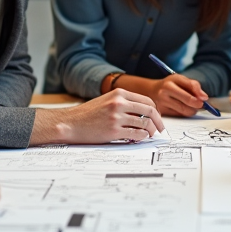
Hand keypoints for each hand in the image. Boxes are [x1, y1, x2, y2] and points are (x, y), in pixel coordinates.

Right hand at [36, 90, 165, 144]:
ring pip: (145, 123)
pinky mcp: (114, 131)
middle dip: (158, 121)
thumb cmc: (88, 114)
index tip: (157, 118)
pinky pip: (136, 134)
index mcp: (119, 93)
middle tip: (160, 129)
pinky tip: (139, 138)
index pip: (147, 100)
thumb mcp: (106, 100)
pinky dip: (142, 137)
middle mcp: (119, 103)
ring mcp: (117, 117)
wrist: (70, 123)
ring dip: (150, 131)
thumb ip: (124, 103)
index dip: (155, 110)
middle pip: (150, 111)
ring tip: (149, 135)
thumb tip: (144, 112)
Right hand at [149, 74, 209, 116]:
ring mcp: (162, 103)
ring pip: (185, 110)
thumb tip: (204, 97)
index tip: (204, 98)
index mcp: (170, 82)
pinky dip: (185, 113)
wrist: (151, 92)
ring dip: (193, 110)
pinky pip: (180, 116)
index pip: (190, 86)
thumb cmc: (169, 85)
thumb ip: (193, 85)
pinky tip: (184, 108)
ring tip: (192, 106)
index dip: (199, 93)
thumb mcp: (179, 79)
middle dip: (198, 104)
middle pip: (188, 100)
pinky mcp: (162, 113)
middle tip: (200, 104)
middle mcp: (164, 92)